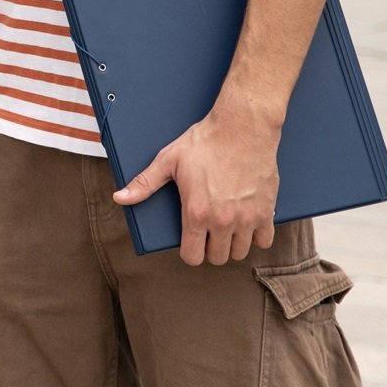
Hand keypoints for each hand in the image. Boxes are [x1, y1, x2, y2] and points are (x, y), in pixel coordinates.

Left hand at [113, 101, 280, 265]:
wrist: (242, 128)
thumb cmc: (203, 142)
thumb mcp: (167, 160)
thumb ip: (144, 183)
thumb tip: (119, 198)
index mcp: (197, 213)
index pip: (192, 257)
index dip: (188, 252)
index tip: (189, 241)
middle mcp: (223, 221)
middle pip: (217, 258)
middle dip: (210, 249)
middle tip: (207, 232)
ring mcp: (248, 218)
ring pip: (241, 252)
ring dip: (233, 244)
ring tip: (225, 227)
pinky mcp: (267, 211)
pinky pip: (266, 241)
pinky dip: (257, 236)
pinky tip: (247, 222)